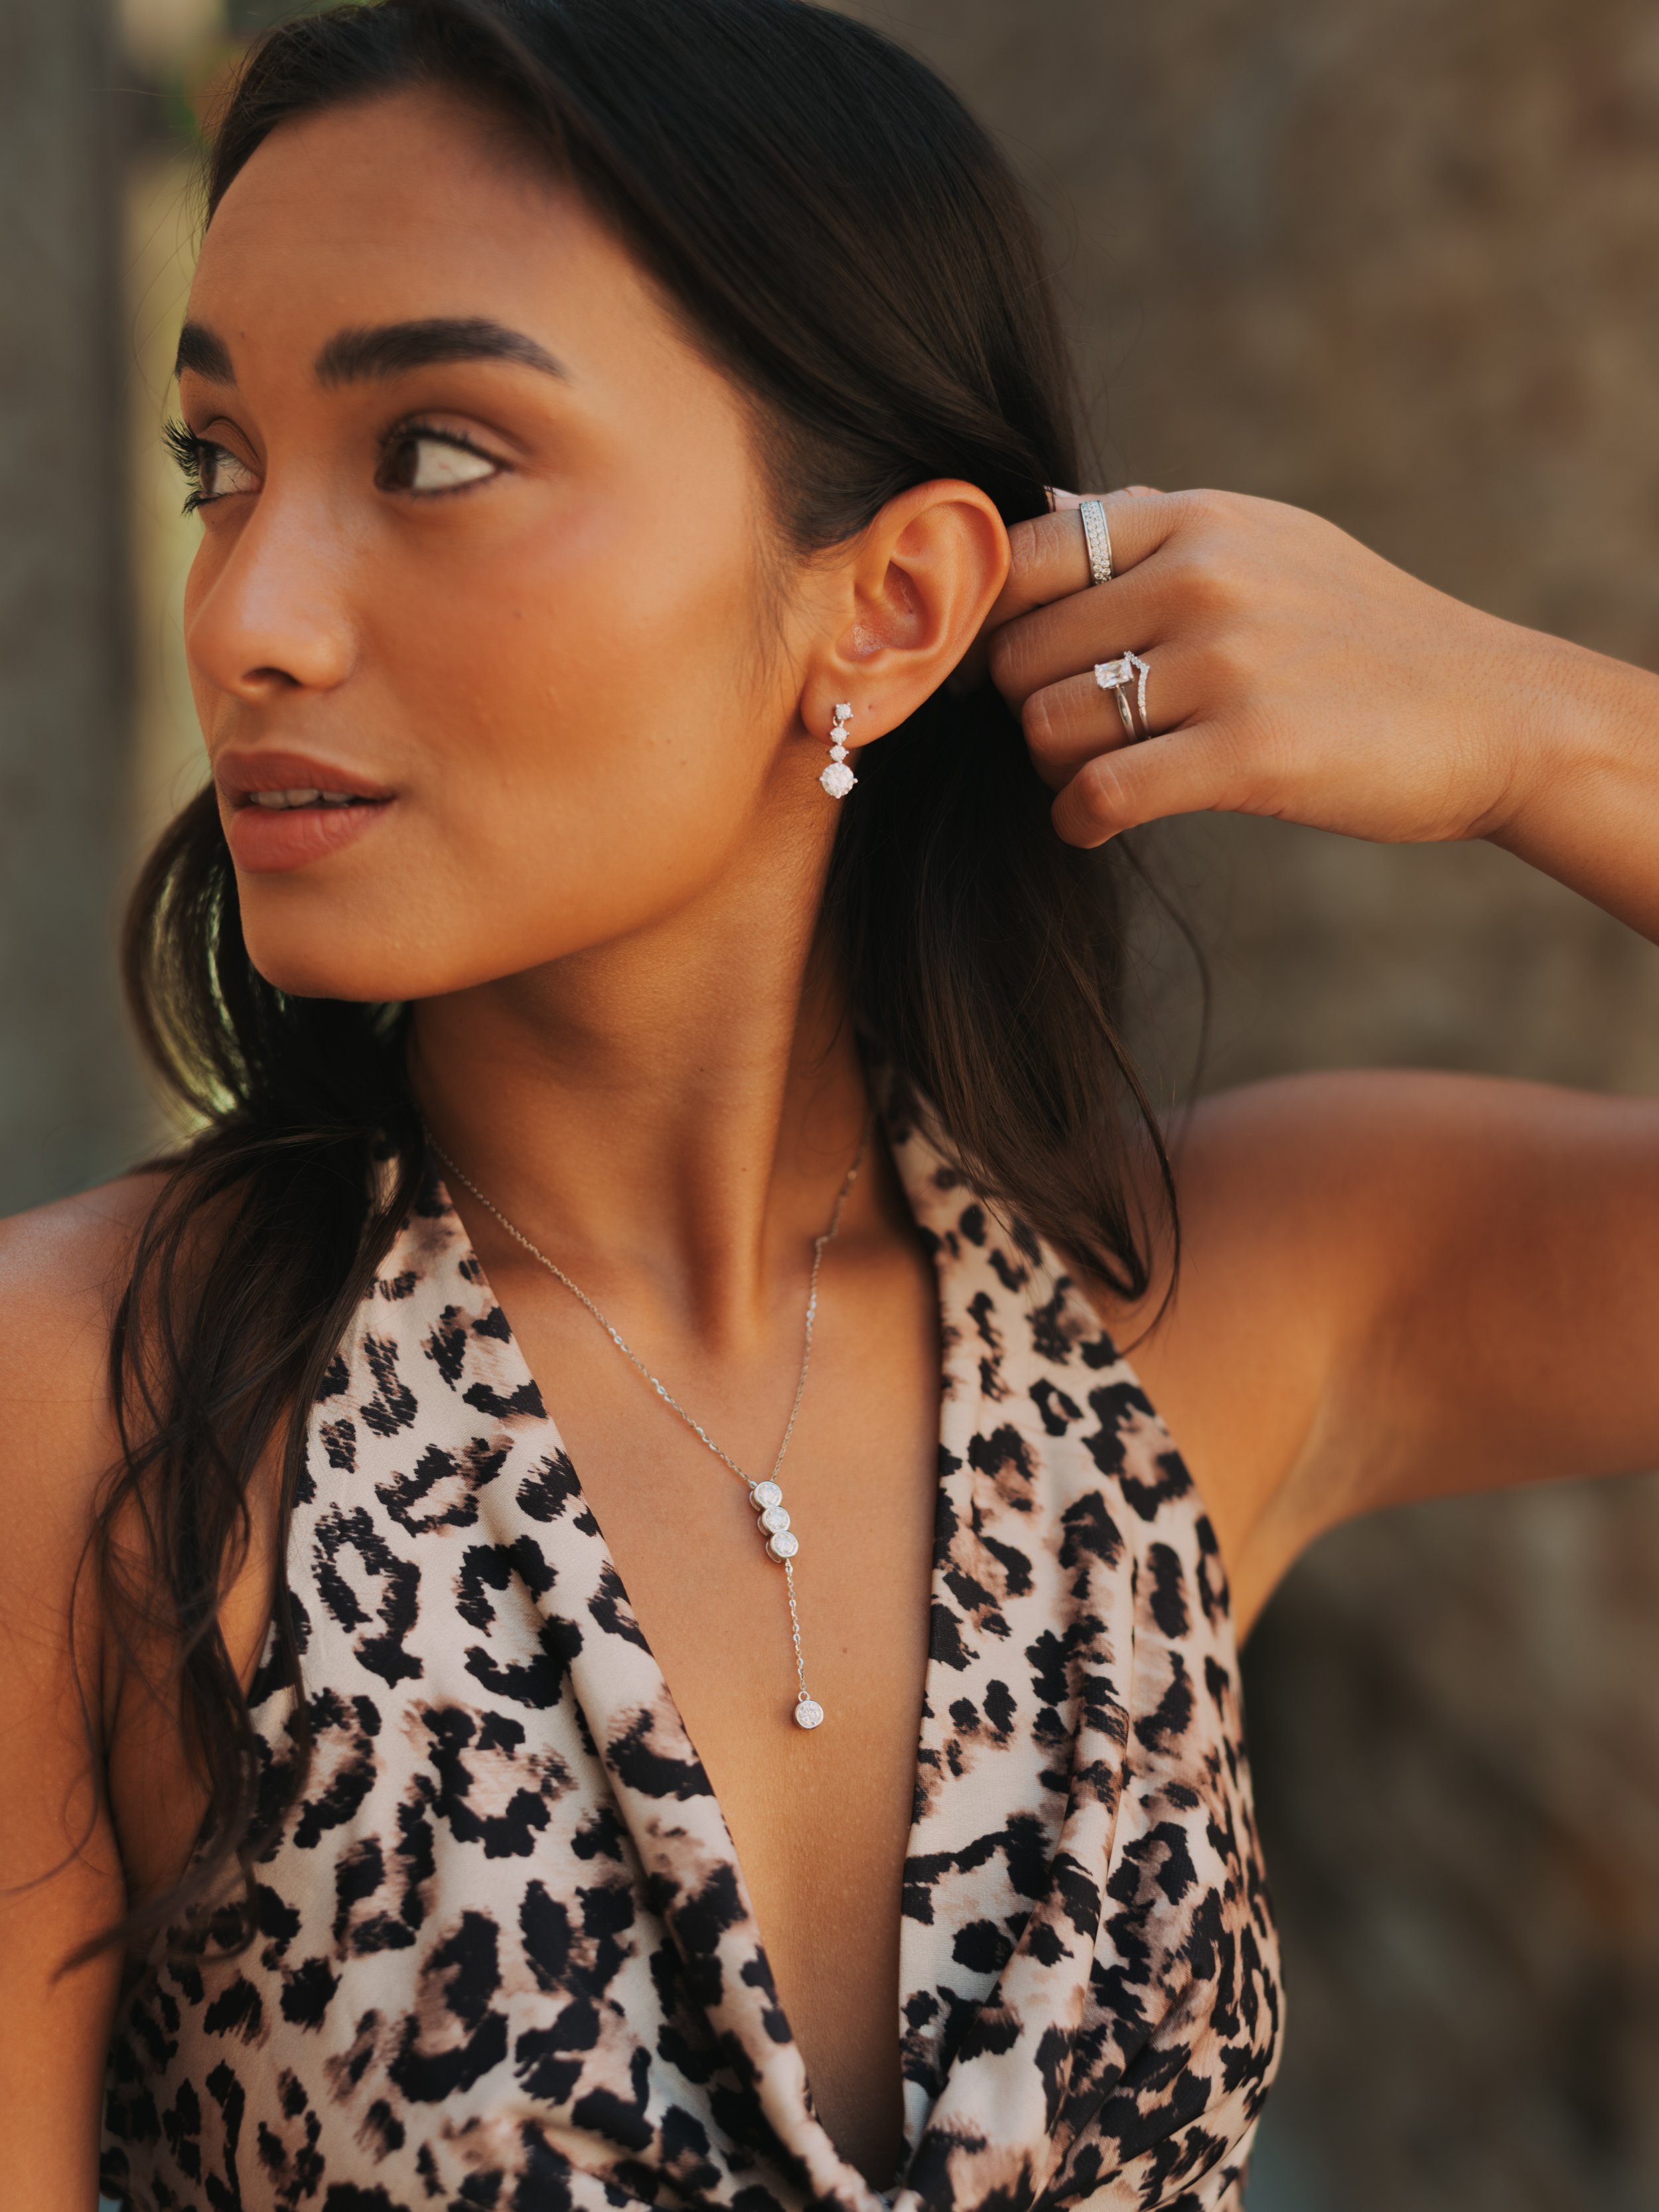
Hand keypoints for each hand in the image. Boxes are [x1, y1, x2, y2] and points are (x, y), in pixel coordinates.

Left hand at [980, 486, 1570, 849]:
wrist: (1492, 711)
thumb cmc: (1362, 634)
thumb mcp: (1267, 543)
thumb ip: (1152, 527)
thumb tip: (1047, 502)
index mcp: (1196, 519)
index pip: (1021, 557)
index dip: (983, 625)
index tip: (999, 670)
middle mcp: (1203, 577)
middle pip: (1020, 654)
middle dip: (1024, 708)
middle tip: (1070, 737)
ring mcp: (1227, 663)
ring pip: (1048, 725)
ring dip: (1052, 770)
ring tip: (1097, 777)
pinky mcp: (1249, 752)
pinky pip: (1099, 792)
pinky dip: (1077, 820)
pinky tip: (1094, 824)